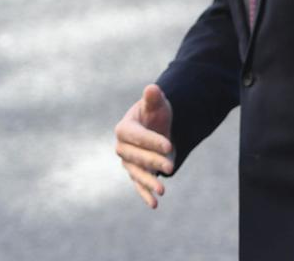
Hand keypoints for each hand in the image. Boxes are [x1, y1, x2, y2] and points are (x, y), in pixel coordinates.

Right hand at [114, 84, 174, 208]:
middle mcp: (122, 147)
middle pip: (136, 157)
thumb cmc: (155, 112)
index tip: (168, 145)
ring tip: (162, 190)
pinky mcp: (136, 173)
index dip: (151, 141)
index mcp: (124, 128)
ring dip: (148, 182)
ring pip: (137, 173)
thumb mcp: (157, 104)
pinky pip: (138, 185)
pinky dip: (145, 194)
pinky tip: (154, 204)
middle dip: (153, 161)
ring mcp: (128, 162)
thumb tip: (152, 88)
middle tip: (171, 166)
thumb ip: (153, 97)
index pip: (135, 136)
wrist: (157, 126)